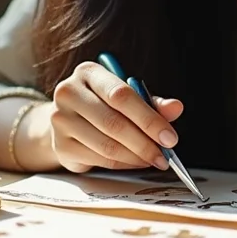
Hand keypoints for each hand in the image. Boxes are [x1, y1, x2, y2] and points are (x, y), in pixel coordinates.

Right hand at [49, 61, 182, 173]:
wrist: (67, 118)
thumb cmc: (103, 103)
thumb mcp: (127, 95)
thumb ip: (152, 102)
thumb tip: (176, 108)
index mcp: (88, 72)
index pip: (121, 95)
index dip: (149, 118)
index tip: (170, 137)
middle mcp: (69, 93)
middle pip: (113, 123)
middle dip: (145, 143)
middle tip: (164, 155)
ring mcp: (60, 120)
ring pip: (106, 145)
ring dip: (136, 157)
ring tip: (153, 159)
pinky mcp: (60, 146)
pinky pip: (99, 160)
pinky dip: (123, 164)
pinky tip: (135, 162)